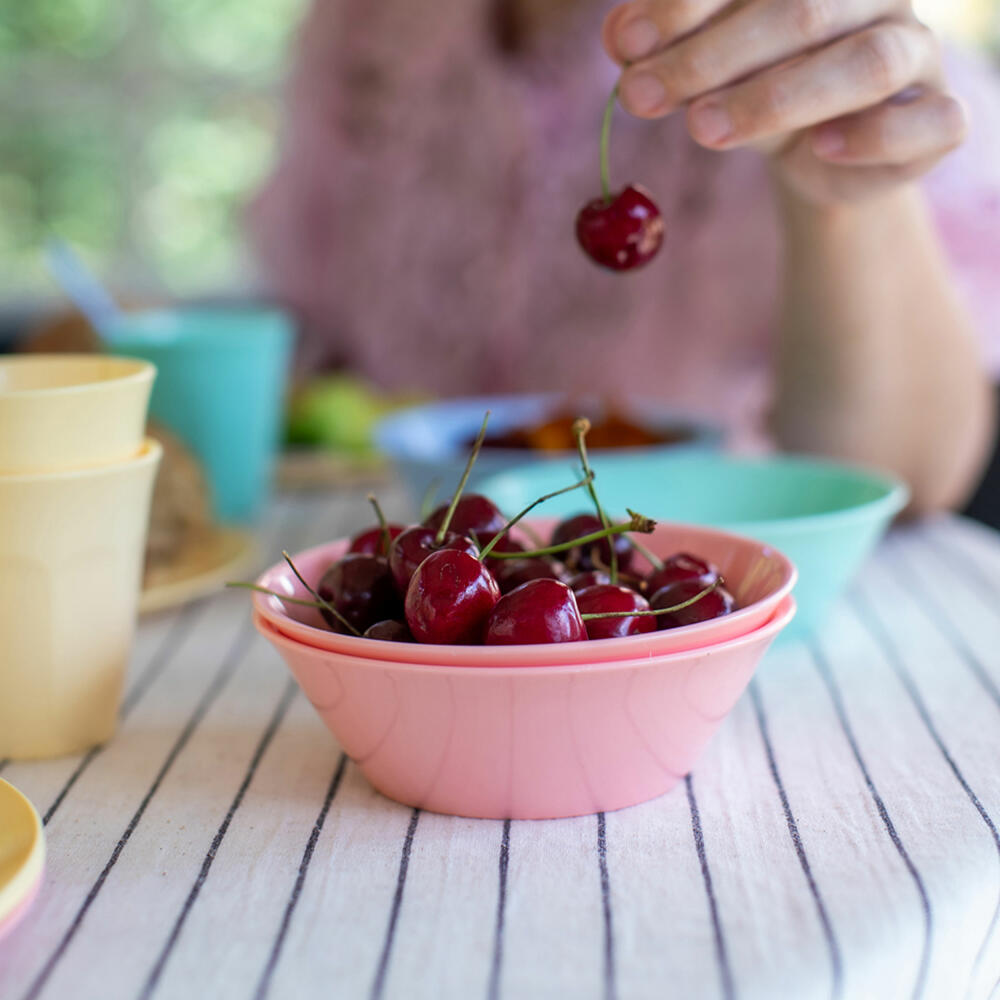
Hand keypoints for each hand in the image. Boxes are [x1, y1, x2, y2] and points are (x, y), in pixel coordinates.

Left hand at [601, 0, 967, 204]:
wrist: (824, 155)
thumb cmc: (763, 92)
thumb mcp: (709, 71)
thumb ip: (670, 50)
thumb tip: (616, 37)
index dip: (688, 3)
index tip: (624, 44)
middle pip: (802, 10)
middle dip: (711, 56)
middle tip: (640, 96)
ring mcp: (917, 53)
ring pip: (867, 61)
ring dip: (778, 97)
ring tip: (704, 129)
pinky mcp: (939, 121)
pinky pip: (928, 122)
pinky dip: (872, 136)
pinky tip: (817, 150)